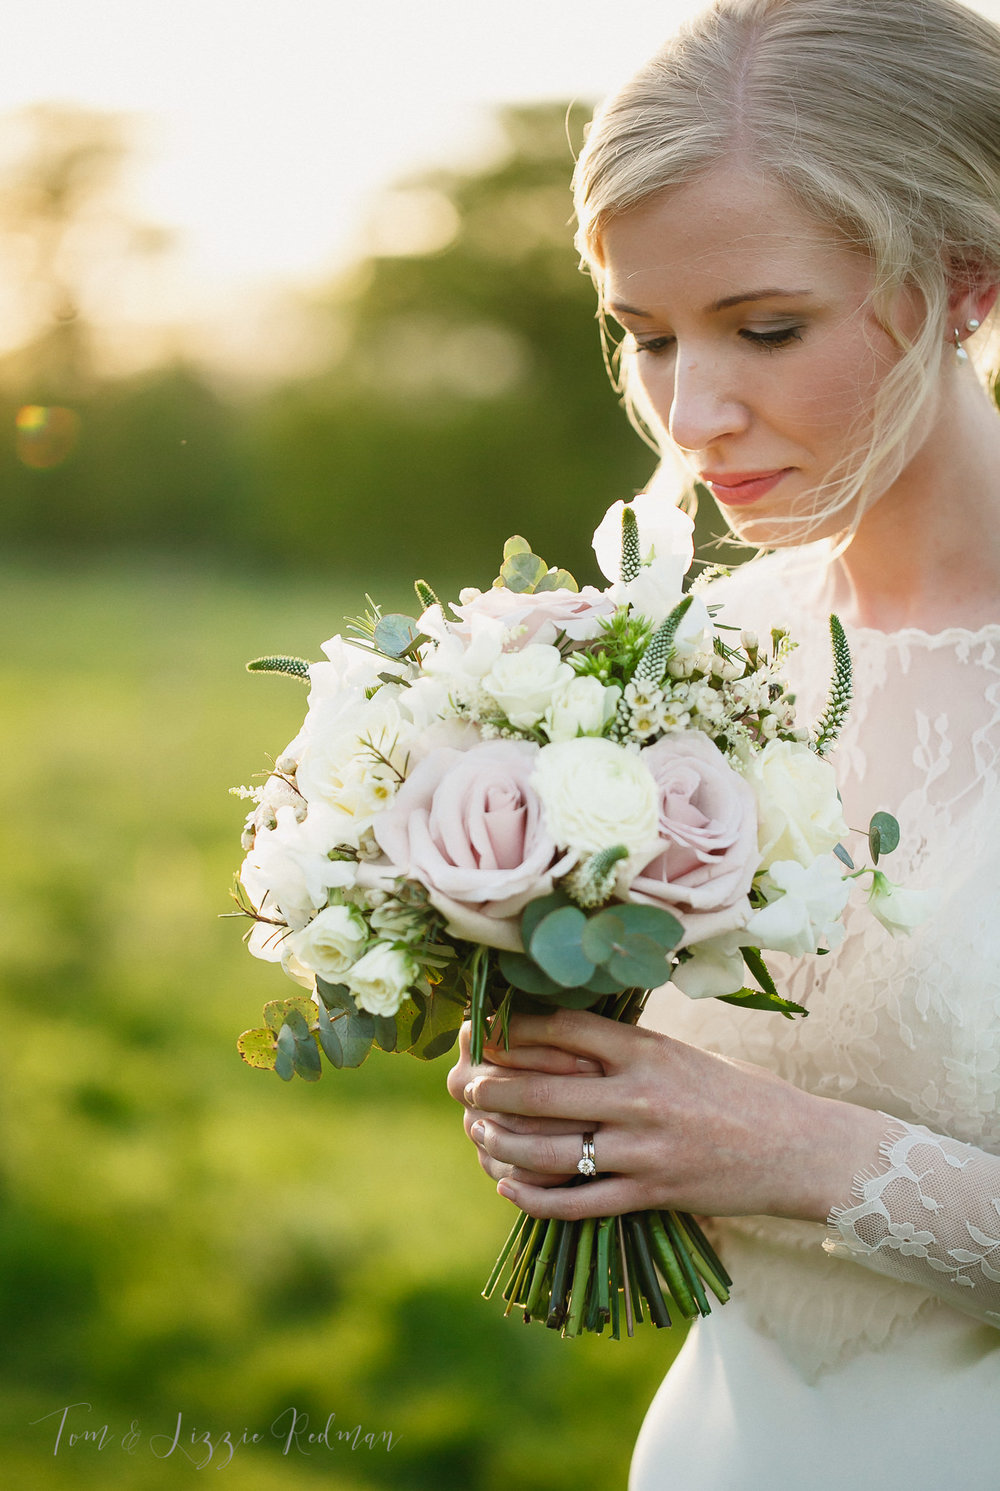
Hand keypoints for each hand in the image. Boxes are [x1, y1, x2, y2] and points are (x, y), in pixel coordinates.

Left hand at [452, 1007, 886, 1224]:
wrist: (797, 1148)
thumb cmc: (733, 1093)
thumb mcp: (677, 1054)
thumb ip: (621, 1049)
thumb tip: (550, 1035)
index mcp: (647, 1051)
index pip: (562, 1030)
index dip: (511, 1028)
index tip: (481, 1028)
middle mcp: (641, 1097)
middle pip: (541, 1090)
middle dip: (488, 1087)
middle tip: (461, 1083)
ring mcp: (644, 1151)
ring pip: (549, 1150)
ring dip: (500, 1143)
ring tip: (477, 1131)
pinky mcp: (651, 1195)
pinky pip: (577, 1202)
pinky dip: (533, 1197)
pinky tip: (508, 1186)